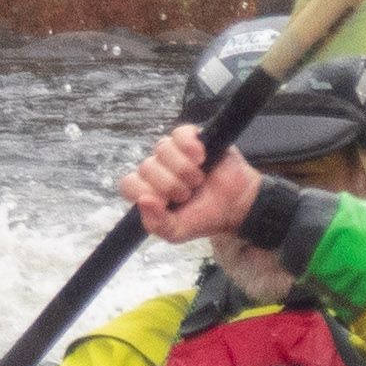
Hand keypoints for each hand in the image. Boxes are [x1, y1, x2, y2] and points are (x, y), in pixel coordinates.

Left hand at [118, 124, 260, 246]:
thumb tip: (143, 200)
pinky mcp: (192, 137)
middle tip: (188, 194)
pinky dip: (189, 147)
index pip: (128, 184)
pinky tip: (201, 158)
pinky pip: (180, 133)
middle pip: (146, 167)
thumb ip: (156, 223)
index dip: (145, 192)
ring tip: (198, 180)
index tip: (165, 202)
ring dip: (184, 169)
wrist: (236, 205)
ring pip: (162, 149)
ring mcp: (174, 151)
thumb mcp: (177, 232)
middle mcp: (157, 167)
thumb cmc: (204, 217)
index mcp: (148, 189)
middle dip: (171, 185)